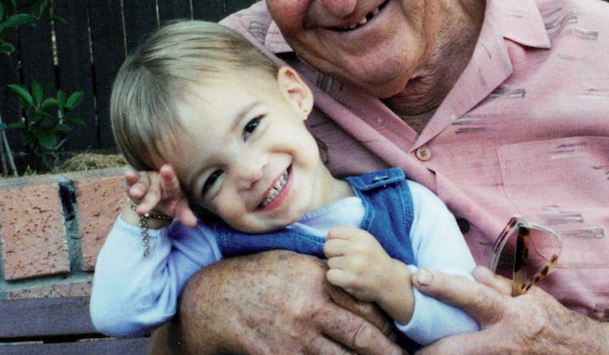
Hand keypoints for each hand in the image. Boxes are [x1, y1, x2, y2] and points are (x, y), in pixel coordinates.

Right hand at [124, 165, 196, 227]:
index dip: (169, 176)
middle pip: (154, 192)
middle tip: (141, 211)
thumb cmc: (170, 201)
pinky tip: (127, 175)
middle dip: (148, 201)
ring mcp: (146, 180)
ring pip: (141, 185)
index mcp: (172, 188)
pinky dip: (129, 179)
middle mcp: (159, 181)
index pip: (171, 183)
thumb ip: (185, 215)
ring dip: (137, 189)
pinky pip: (130, 181)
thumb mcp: (178, 209)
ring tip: (135, 194)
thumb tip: (193, 224)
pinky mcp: (133, 182)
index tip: (166, 168)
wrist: (155, 197)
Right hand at [160, 251, 405, 354]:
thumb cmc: (258, 276)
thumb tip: (356, 288)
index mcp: (316, 281)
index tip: (397, 334)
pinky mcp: (275, 354)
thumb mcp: (293, 263)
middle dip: (385, 352)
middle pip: (358, 336)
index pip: (362, 306)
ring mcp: (292, 335)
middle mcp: (308, 308)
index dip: (384, 325)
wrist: (211, 299)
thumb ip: (324, 275)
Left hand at [324, 226, 399, 301]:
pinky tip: (345, 279)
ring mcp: (354, 264)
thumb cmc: (373, 260)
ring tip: (349, 271)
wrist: (389, 280)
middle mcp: (358, 248)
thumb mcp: (366, 241)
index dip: (334, 241)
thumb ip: (348, 237)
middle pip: (328, 247)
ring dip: (336, 268)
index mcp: (361, 235)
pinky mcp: (351, 279)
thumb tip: (326, 238)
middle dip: (333, 255)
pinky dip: (335, 279)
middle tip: (344, 261)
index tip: (341, 249)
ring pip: (329, 262)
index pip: (332, 232)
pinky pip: (330, 275)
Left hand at [411, 266, 597, 354]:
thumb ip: (496, 286)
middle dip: (424, 350)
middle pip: (453, 349)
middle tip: (394, 346)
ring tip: (407, 354)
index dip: (443, 286)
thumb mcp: (528, 297)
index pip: (472, 296)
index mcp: (510, 314)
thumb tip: (470, 272)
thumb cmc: (550, 321)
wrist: (580, 354)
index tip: (418, 276)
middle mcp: (503, 343)